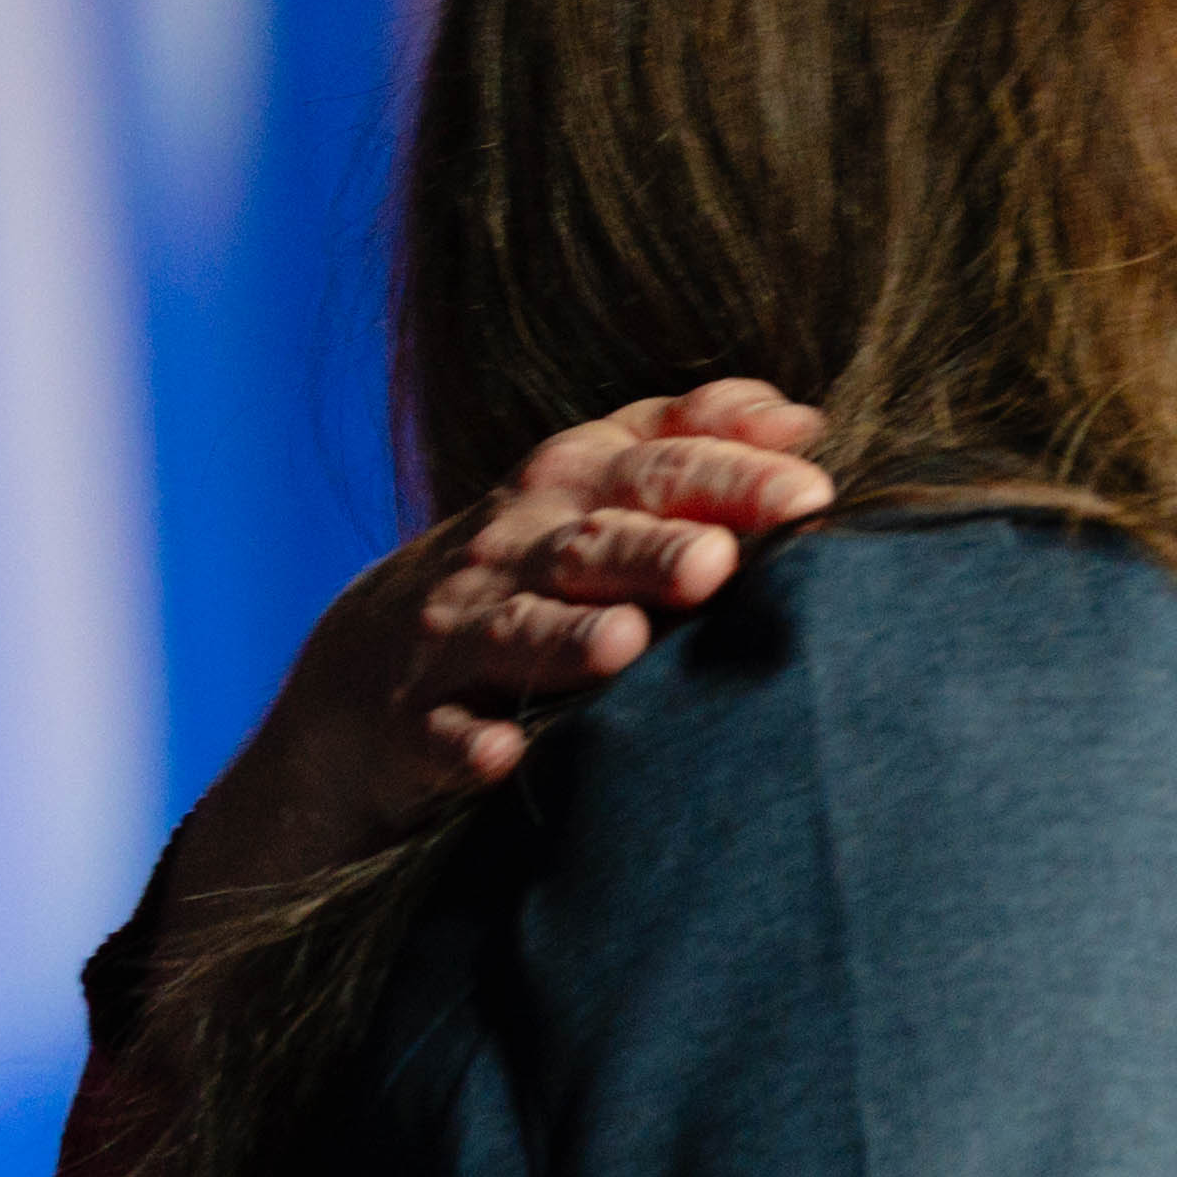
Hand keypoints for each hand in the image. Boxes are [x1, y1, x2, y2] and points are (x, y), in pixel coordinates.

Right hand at [197, 385, 839, 908]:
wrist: (368, 669)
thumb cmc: (523, 566)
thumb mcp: (593, 485)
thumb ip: (690, 442)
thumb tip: (804, 421)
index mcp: (566, 486)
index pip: (653, 467)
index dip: (728, 477)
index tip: (808, 494)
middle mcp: (510, 551)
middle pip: (591, 544)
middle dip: (653, 552)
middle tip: (717, 564)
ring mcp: (457, 636)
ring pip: (516, 632)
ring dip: (567, 640)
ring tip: (625, 643)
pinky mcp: (417, 722)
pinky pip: (443, 734)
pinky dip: (471, 745)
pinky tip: (505, 754)